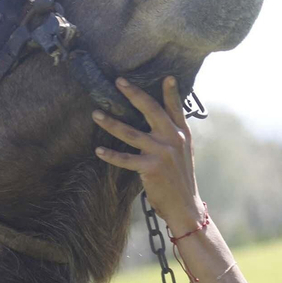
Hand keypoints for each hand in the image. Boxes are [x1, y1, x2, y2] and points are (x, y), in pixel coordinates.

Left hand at [92, 77, 206, 231]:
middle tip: (119, 82)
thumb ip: (174, 136)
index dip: (171, 92)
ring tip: (96, 114)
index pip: (175, 108)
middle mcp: (173, 139)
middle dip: (134, 94)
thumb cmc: (180, 179)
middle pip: (151, 110)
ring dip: (111, 123)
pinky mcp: (151, 168)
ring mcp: (162, 153)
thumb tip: (165, 121)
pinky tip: (98, 150)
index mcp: (182, 134)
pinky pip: (125, 159)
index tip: (166, 76)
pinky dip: (110, 155)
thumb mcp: (184, 153)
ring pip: (131, 133)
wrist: (185, 206)